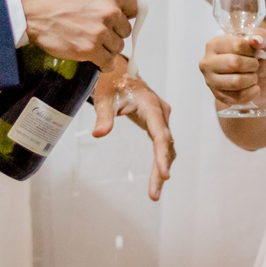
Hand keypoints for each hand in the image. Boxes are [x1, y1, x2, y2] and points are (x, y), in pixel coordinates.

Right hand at [18, 0, 137, 71]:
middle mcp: (109, 12)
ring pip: (117, 47)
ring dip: (108, 47)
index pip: (133, 6)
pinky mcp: (89, 50)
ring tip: (95, 44)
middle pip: (125, 29)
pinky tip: (97, 60)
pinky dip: (103, 63)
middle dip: (115, 31)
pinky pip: (107, 62)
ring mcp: (100, 32)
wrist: (28, 11)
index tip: (122, 17)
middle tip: (101, 31)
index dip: (127, 13)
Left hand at [92, 56, 174, 200]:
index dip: (161, 155)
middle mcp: (161, 112)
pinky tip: (157, 176)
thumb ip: (103, 116)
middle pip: (165, 144)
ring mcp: (161, 117)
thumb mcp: (104, 97)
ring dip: (162, 167)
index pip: (159, 134)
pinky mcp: (157, 122)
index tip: (164, 175)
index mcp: (150, 105)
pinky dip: (160, 159)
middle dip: (161, 168)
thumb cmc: (112, 83)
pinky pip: (162, 142)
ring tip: (154, 192)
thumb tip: (99, 134)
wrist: (120, 72)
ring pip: (166, 145)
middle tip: (154, 194)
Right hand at [198, 25, 265, 107]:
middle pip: (234, 63)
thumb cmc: (257, 57)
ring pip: (236, 82)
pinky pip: (239, 97)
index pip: (236, 45)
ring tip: (254, 76)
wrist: (259, 79)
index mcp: (214, 44)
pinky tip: (253, 87)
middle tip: (255, 65)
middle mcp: (207, 62)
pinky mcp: (218, 96)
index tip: (255, 52)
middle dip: (252, 65)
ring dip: (252, 79)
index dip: (252, 50)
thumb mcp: (263, 42)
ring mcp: (210, 80)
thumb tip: (255, 40)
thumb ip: (262, 36)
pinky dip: (252, 92)